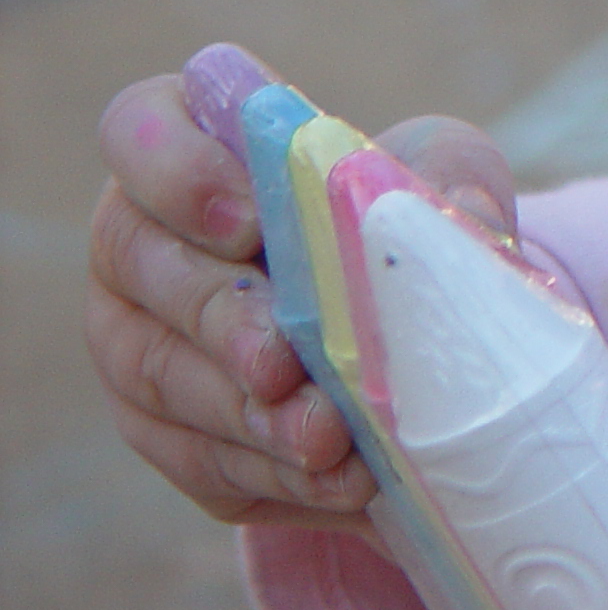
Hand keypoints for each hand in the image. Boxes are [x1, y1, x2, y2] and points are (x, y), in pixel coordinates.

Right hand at [85, 68, 518, 535]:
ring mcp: (135, 343)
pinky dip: (275, 472)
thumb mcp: (437, 171)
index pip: (137, 131)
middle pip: (142, 269)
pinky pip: (203, 459)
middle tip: (284, 359)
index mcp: (183, 148)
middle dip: (221, 319)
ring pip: (163, 378)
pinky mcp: (169, 433)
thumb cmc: (399, 208)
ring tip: (326, 435)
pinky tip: (340, 478)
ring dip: (248, 415)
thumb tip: (469, 230)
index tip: (255, 217)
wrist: (405, 312)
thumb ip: (447, 180)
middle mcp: (135, 244)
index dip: (179, 171)